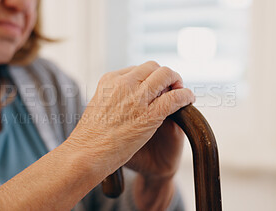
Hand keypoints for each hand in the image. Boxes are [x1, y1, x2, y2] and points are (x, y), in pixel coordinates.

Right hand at [68, 61, 193, 174]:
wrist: (86, 154)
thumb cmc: (90, 137)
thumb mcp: (97, 106)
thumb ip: (112, 97)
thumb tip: (124, 98)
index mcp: (109, 80)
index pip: (137, 69)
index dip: (149, 77)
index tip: (154, 87)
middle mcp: (124, 83)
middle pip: (153, 67)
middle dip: (164, 75)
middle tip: (171, 86)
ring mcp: (137, 98)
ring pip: (166, 76)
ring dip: (176, 81)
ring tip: (181, 91)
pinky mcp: (150, 114)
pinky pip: (175, 98)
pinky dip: (186, 96)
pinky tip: (189, 99)